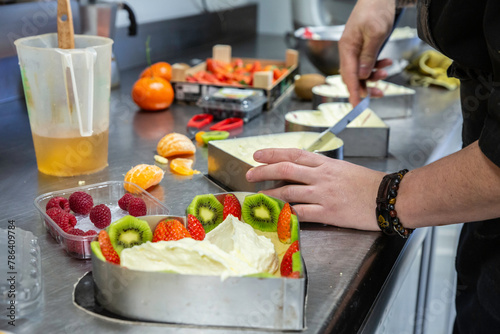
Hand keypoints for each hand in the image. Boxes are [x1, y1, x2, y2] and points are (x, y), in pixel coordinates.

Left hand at [245, 148, 384, 230]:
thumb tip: (301, 172)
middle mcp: (322, 176)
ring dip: (270, 193)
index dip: (273, 153)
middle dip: (263, 171)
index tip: (257, 155)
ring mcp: (324, 194)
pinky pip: (302, 212)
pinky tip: (278, 213)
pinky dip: (287, 212)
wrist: (390, 197)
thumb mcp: (343, 169)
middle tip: (249, 174)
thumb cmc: (368, 184)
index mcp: (326, 163)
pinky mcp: (329, 212)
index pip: (293, 154)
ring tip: (259, 196)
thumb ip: (322, 170)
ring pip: (289, 191)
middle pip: (285, 169)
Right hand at [339, 0, 395, 104]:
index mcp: (347, 48)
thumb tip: (362, 75)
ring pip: (361, 72)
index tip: (357, 105)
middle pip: (353, 77)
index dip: (353, 92)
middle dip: (366, 87)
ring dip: (374, 76)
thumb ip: (368, 56)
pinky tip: (387, 62)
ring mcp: (355, 50)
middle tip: (380, 92)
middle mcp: (348, 51)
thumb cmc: (375, 10)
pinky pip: (367, 64)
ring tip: (387, 70)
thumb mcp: (375, 33)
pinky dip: (377, 67)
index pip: (349, 76)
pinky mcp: (363, 48)